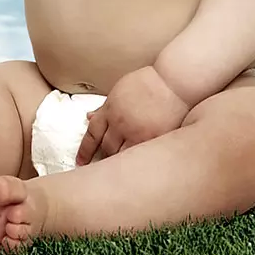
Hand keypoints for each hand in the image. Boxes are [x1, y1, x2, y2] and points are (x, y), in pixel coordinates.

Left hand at [74, 66, 190, 165]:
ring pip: (122, 156)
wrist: (174, 82)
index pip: (92, 134)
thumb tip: (89, 117)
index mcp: (110, 110)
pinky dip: (136, 162)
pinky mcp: (155, 140)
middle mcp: (121, 123)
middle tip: (99, 169)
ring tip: (118, 173)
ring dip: (119, 163)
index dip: (85, 150)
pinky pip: (141, 156)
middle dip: (102, 158)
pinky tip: (136, 169)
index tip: (80, 161)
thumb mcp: (119, 91)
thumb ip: (104, 107)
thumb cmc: (148, 83)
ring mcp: (138, 133)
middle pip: (106, 148)